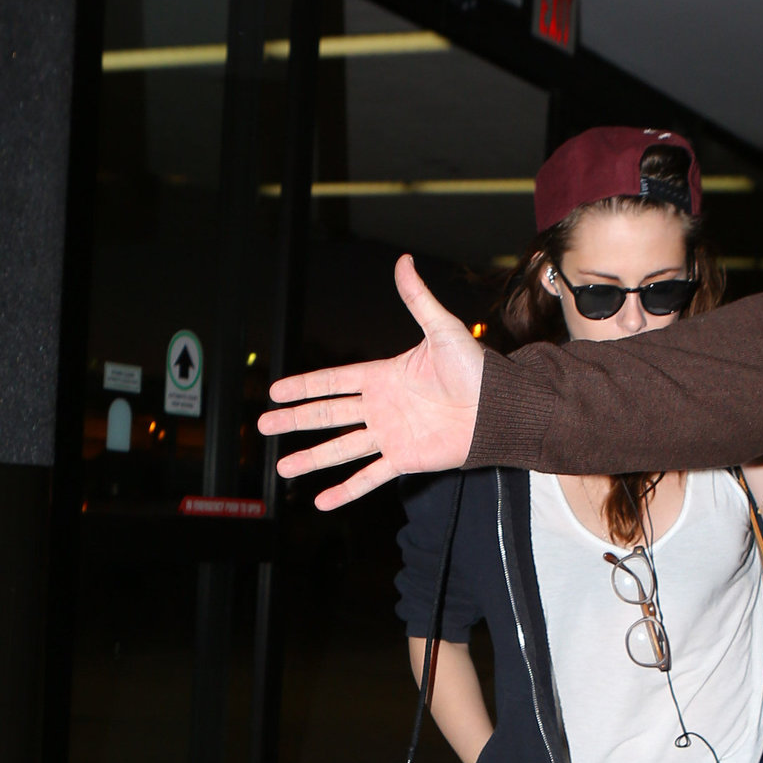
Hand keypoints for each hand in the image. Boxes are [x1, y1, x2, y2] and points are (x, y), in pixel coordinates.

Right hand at [258, 256, 485, 508]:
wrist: (498, 409)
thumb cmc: (475, 369)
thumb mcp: (442, 330)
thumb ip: (417, 299)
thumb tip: (404, 261)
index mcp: (383, 376)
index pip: (333, 381)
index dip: (304, 386)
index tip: (276, 390)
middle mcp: (381, 407)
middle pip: (327, 414)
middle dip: (295, 420)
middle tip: (265, 425)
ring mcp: (390, 435)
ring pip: (340, 448)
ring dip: (311, 459)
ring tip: (282, 468)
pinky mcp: (404, 459)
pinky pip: (369, 476)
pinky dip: (347, 490)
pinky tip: (323, 501)